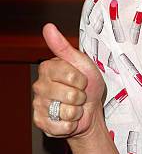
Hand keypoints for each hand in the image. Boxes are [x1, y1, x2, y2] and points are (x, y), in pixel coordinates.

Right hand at [32, 23, 105, 138]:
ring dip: (77, 111)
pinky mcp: (41, 123)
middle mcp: (39, 86)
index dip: (82, 80)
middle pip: (69, 95)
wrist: (90, 109)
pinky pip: (63, 126)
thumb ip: (63, 46)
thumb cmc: (87, 85)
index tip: (81, 80)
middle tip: (78, 94)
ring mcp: (38, 105)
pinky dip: (72, 124)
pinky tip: (69, 118)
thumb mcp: (81, 62)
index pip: (71, 75)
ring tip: (74, 106)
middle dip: (80, 97)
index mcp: (48, 68)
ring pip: (67, 112)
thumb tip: (48, 27)